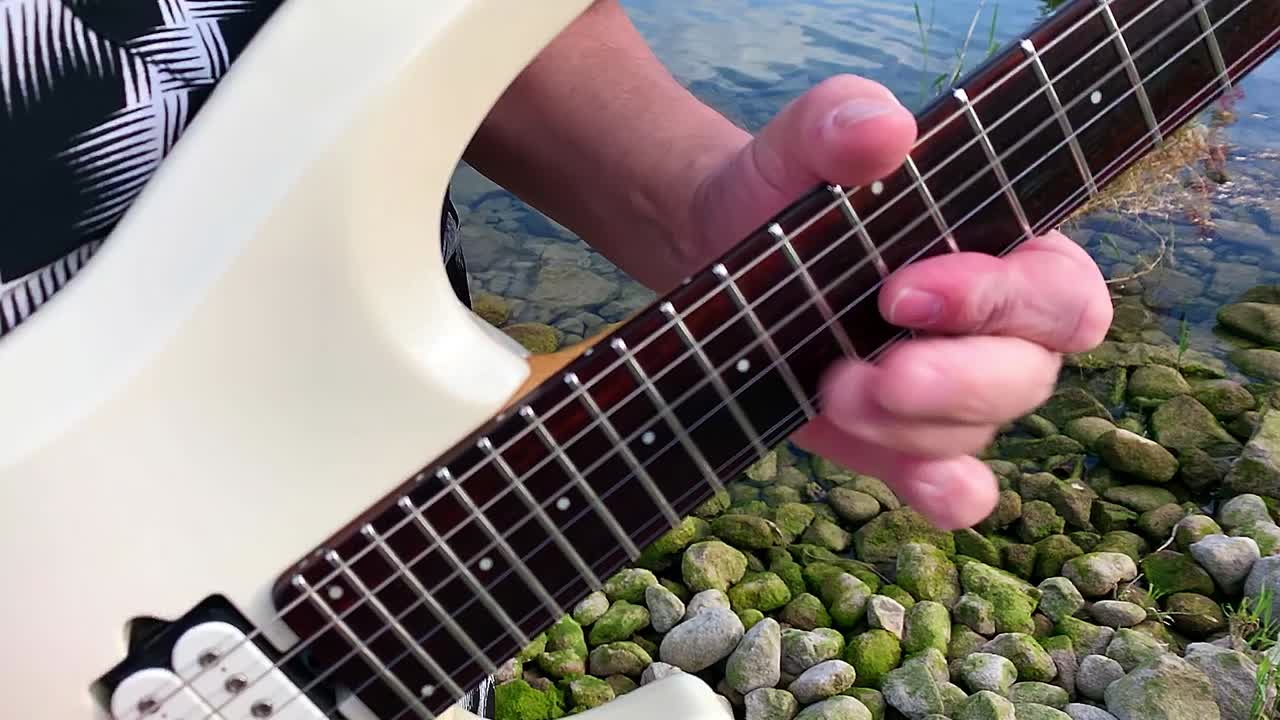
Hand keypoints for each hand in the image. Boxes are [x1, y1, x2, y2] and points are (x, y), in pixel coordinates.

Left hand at [681, 75, 1112, 530]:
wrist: (717, 249)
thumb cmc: (786, 190)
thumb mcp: (801, 143)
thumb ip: (841, 120)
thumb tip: (885, 130)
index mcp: (1005, 250)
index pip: (1057, 289)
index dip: (999, 300)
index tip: (899, 293)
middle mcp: (996, 331)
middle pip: (1027, 375)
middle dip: (952, 381)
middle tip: (874, 373)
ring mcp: (951, 396)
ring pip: (974, 433)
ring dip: (906, 427)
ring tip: (829, 390)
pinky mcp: (900, 444)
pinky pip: (956, 488)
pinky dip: (948, 495)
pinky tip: (924, 486)